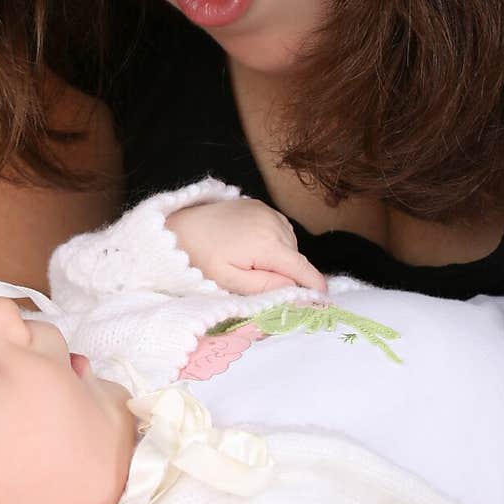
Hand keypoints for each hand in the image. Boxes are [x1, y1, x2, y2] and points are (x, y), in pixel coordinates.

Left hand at [165, 198, 326, 294]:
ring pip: (289, 243)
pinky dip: (274, 240)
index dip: (314, 284)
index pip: (301, 267)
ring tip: (253, 263)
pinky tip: (252, 246)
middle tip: (262, 282)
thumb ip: (265, 287)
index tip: (325, 298)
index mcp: (266, 244)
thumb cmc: (199, 258)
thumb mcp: (230, 281)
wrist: (178, 227)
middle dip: (288, 272)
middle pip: (295, 257)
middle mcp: (272, 223)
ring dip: (281, 256)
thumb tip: (296, 290)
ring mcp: (266, 210)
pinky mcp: (259, 205)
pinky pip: (279, 228)